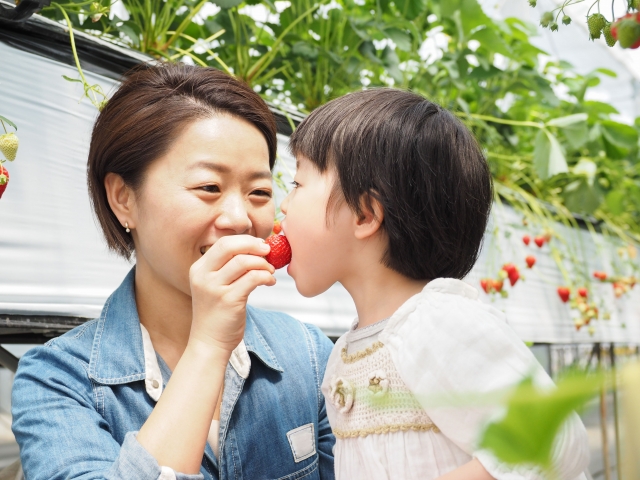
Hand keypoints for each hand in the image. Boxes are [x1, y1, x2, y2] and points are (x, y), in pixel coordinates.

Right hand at [188, 235, 274, 353]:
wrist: (209, 343)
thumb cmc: (217, 314)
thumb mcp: (215, 286)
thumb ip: (228, 267)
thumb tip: (255, 249)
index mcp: (199, 269)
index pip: (223, 243)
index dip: (245, 240)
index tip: (260, 245)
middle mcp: (203, 276)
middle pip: (230, 246)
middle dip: (253, 245)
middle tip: (268, 251)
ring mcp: (214, 288)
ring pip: (244, 262)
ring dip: (263, 264)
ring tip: (270, 271)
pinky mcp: (229, 301)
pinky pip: (253, 278)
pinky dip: (266, 276)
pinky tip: (269, 281)